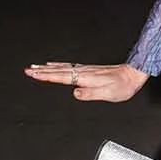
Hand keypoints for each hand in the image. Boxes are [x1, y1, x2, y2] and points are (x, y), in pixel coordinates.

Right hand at [24, 61, 149, 101]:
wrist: (132, 75)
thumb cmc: (122, 86)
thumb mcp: (108, 93)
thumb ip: (91, 94)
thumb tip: (75, 93)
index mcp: (86, 78)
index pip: (61, 77)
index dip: (46, 76)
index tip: (33, 74)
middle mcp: (84, 72)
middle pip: (58, 71)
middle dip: (42, 71)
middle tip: (28, 70)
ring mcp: (85, 70)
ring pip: (62, 68)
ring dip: (48, 68)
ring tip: (35, 67)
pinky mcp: (88, 70)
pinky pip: (68, 67)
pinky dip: (58, 66)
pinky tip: (54, 65)